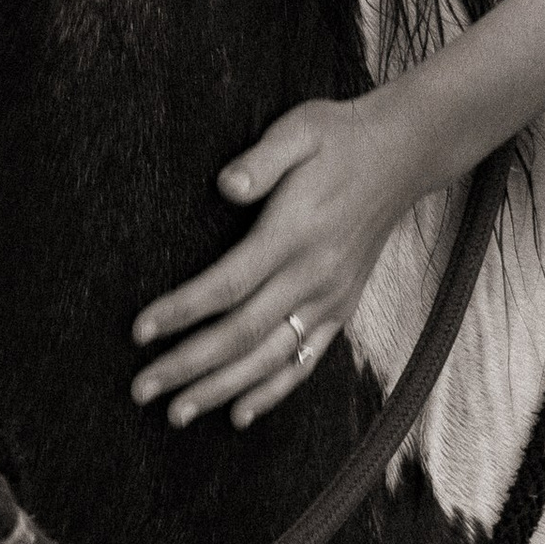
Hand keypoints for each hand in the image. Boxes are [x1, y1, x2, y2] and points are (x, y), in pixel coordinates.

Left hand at [129, 97, 417, 428]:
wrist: (404, 154)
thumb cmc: (340, 138)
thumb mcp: (300, 129)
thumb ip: (261, 161)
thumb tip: (225, 186)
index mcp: (294, 233)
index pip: (228, 285)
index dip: (182, 312)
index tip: (140, 331)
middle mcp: (314, 274)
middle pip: (242, 334)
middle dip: (188, 365)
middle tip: (141, 388)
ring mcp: (331, 297)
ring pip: (270, 358)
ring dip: (221, 390)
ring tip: (177, 414)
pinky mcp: (342, 308)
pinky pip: (306, 360)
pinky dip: (273, 391)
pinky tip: (240, 414)